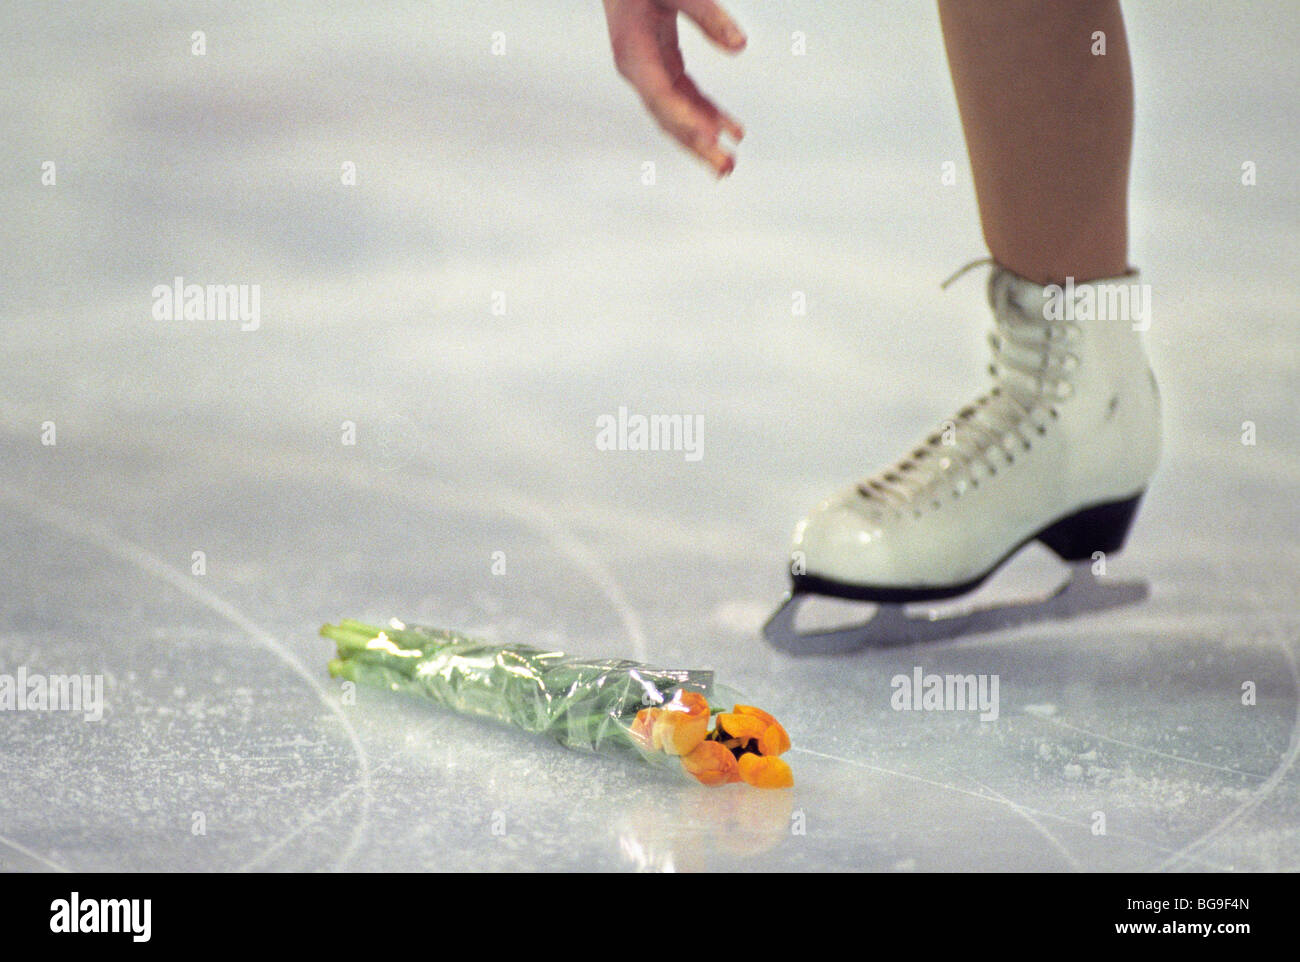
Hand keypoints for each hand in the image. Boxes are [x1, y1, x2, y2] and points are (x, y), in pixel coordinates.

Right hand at [602, 0, 746, 175]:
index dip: (685, 118)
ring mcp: (648, 72)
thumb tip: (740, 45)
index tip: (710, 137)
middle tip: (725, 168)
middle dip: (697, 145)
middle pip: (667, 117)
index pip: (660, 94)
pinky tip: (729, 130)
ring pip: (677, 115)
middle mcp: (637, 69)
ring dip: (703, 140)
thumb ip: (707, 13)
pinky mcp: (662, 67)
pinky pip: (685, 100)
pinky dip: (707, 116)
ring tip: (729, 164)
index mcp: (633, 51)